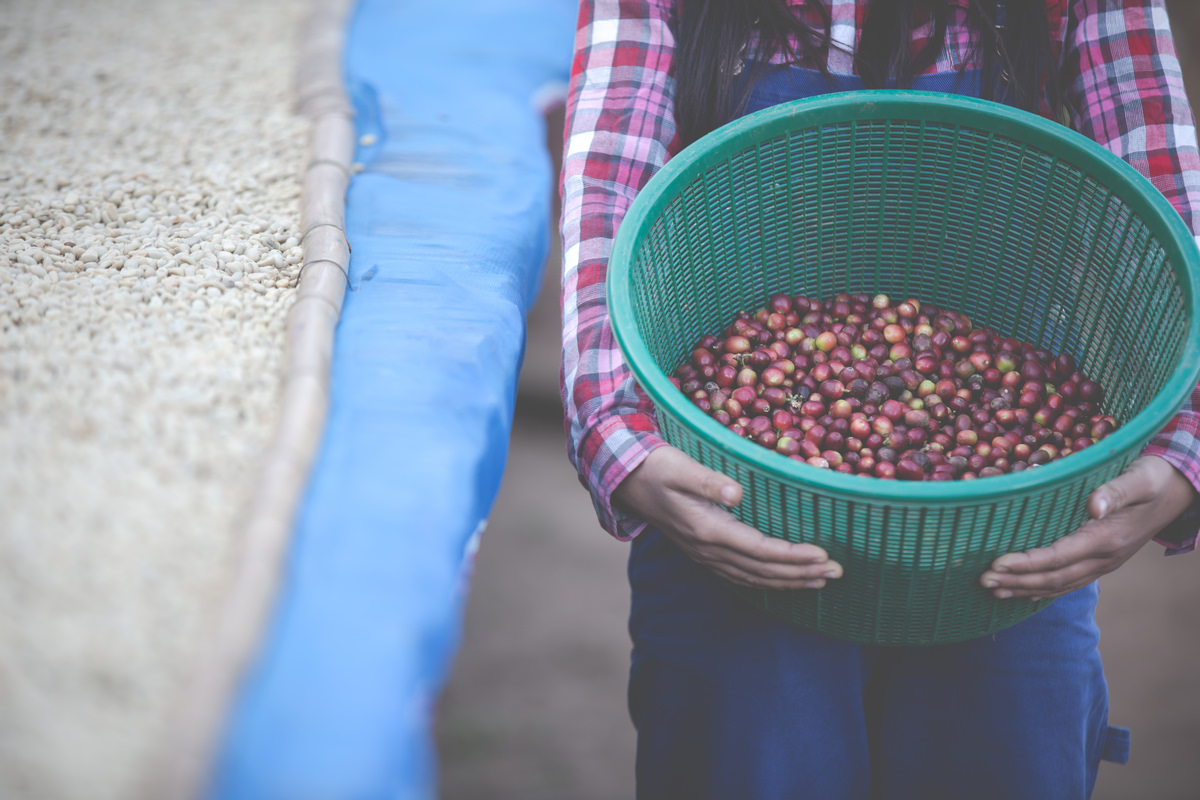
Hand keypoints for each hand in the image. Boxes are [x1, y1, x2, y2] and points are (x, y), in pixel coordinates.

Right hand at [613, 446, 842, 589]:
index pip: (759, 550)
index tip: (823, 555)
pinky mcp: (703, 552)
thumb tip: (737, 494)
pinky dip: (767, 581)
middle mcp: (707, 549)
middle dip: (801, 574)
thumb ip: (708, 481)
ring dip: (789, 582)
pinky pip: (741, 575)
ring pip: (754, 578)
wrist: (625, 480)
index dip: (792, 556)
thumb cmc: (655, 467)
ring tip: (820, 582)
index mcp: (706, 530)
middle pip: (762, 570)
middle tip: (837, 573)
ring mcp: (704, 555)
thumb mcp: (679, 467)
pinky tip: (784, 581)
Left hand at [980, 456, 1196, 599]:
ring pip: (1060, 584)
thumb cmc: (1153, 478)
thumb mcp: (1138, 478)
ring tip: (993, 590)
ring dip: (1025, 588)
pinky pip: (1070, 582)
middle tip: (982, 580)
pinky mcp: (1103, 562)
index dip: (1026, 563)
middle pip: (1054, 577)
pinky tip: (1022, 591)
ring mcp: (1105, 564)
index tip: (996, 563)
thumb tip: (1094, 504)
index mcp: (1107, 538)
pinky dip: (1044, 589)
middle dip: (1017, 580)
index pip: (1058, 556)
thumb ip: (1115, 491)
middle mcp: (1105, 558)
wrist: (1178, 491)